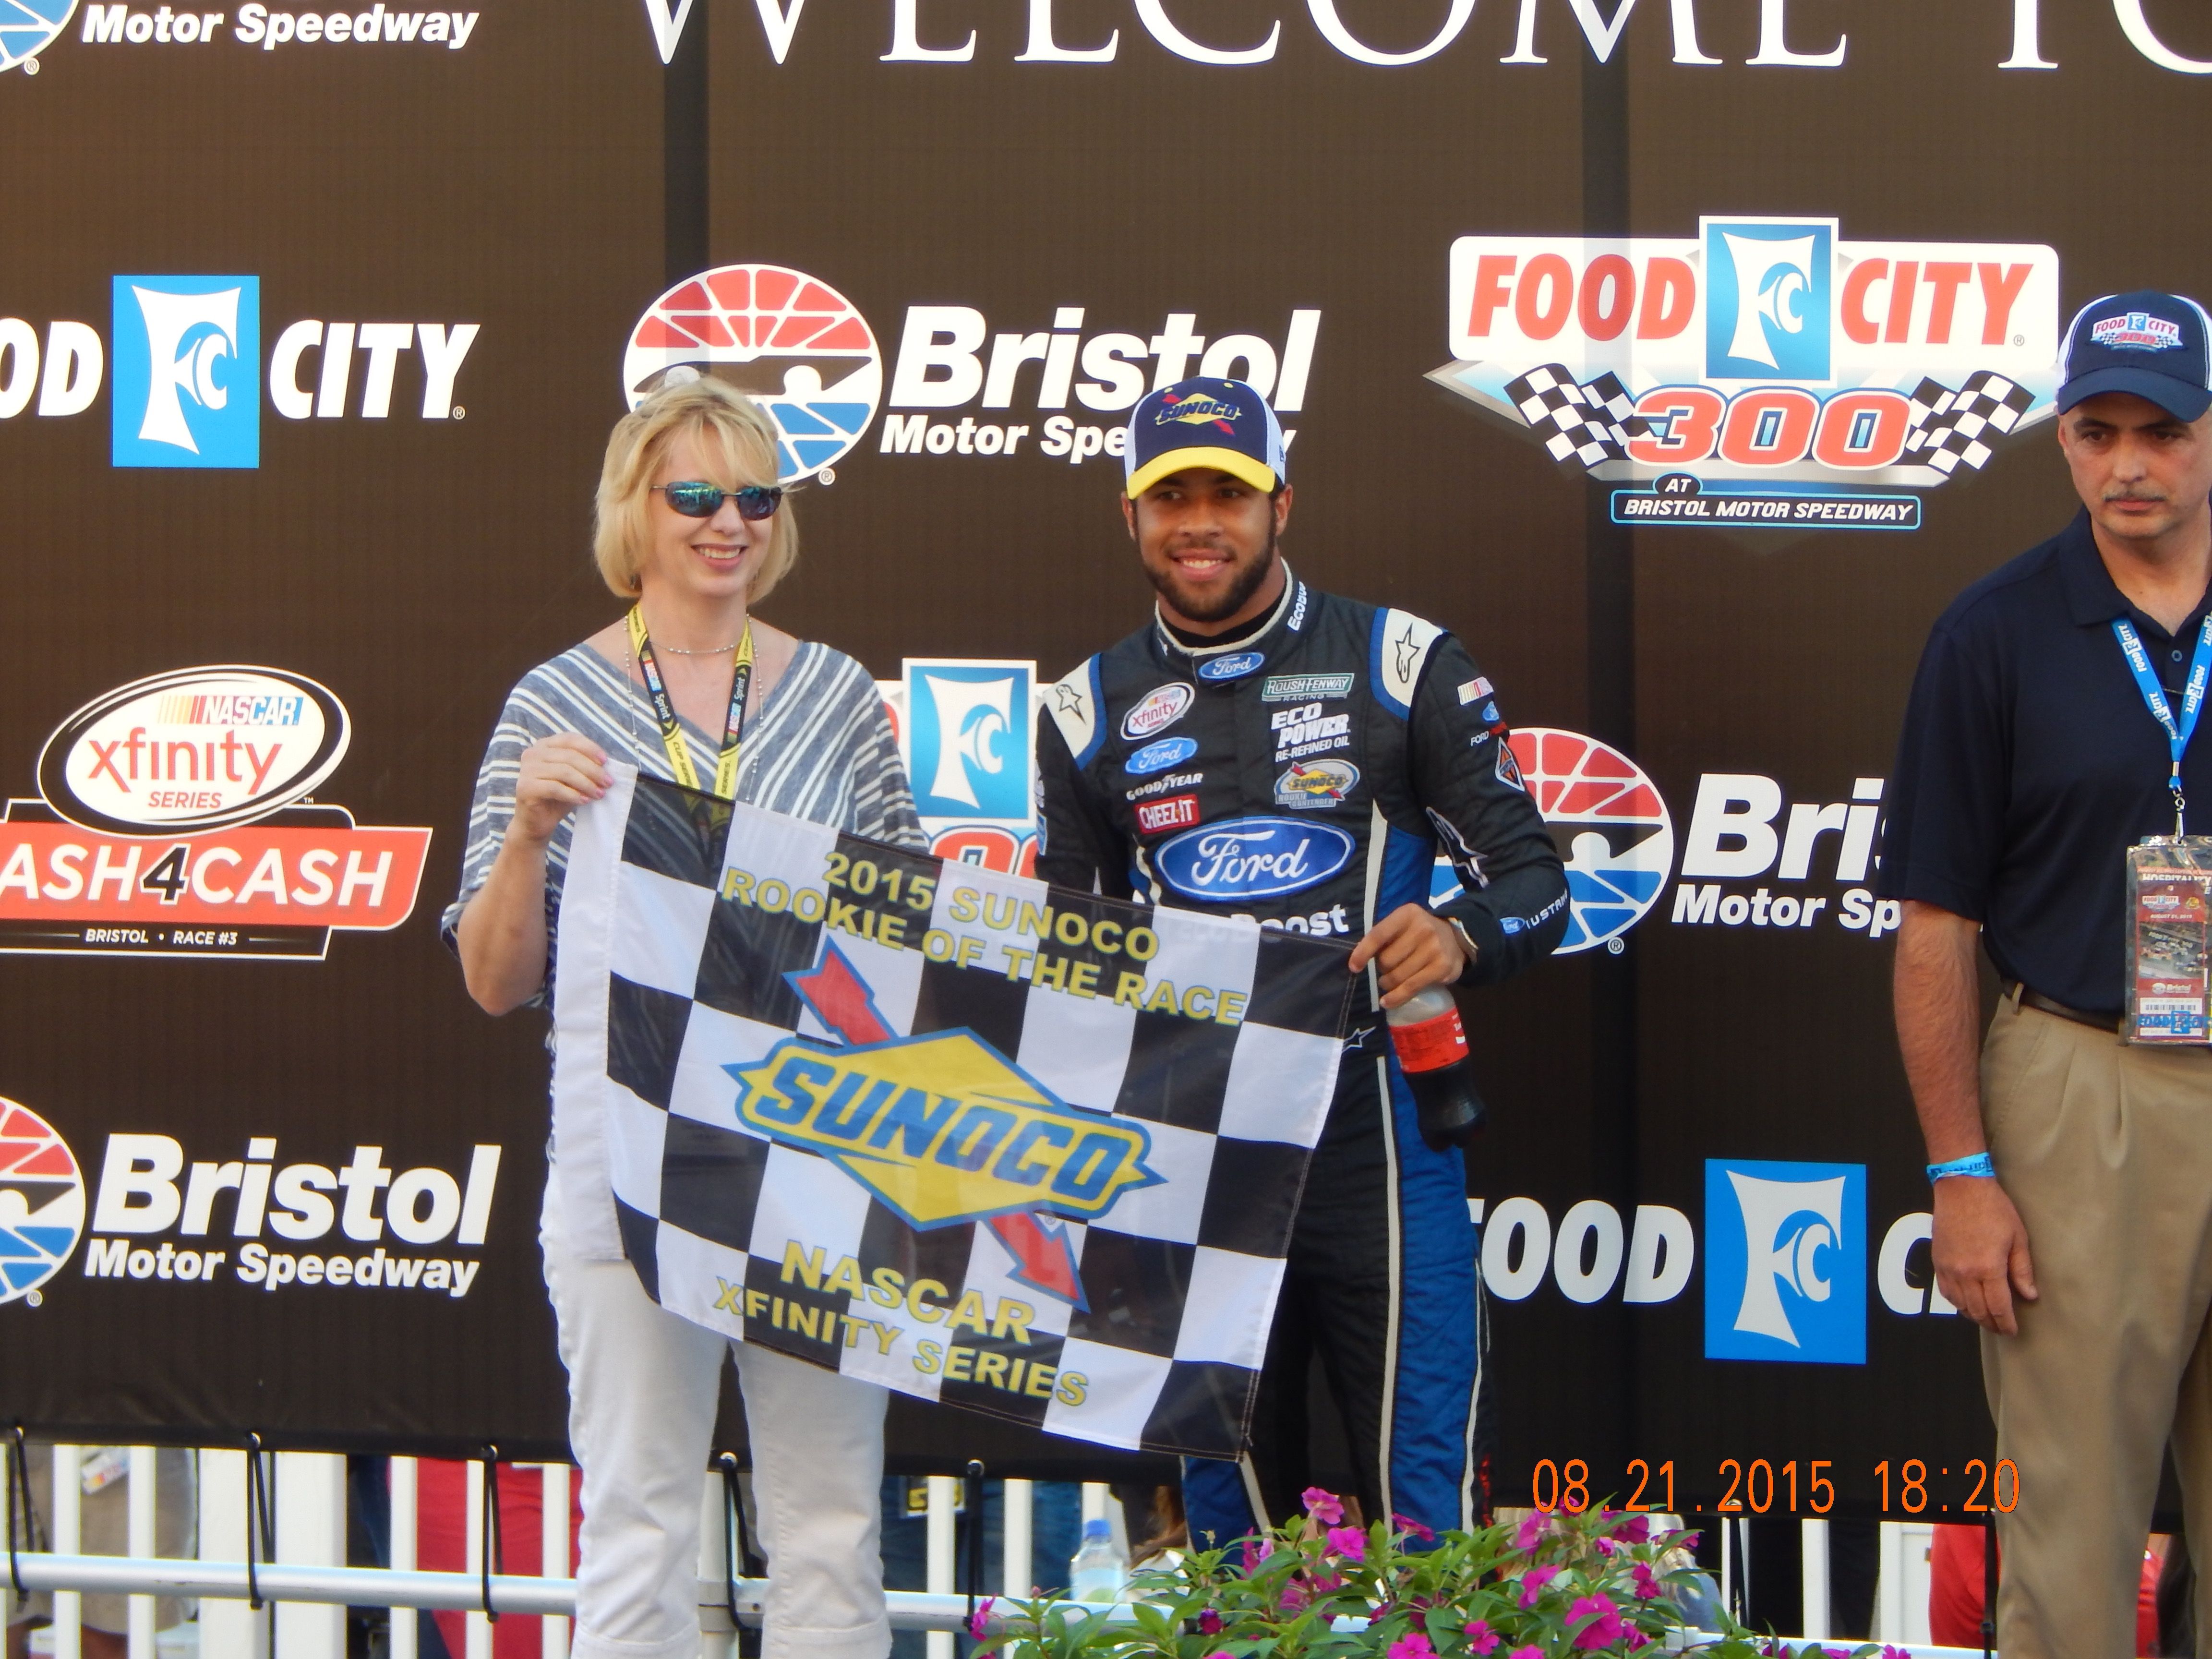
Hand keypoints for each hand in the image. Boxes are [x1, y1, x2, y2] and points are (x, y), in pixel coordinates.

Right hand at [511, 733, 611, 844]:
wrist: (536, 822)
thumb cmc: (557, 798)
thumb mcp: (574, 778)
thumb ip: (585, 767)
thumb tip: (606, 765)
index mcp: (544, 745)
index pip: (570, 738)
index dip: (590, 748)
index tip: (606, 762)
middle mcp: (533, 753)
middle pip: (570, 756)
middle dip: (593, 770)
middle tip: (608, 783)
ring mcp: (527, 770)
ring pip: (564, 771)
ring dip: (586, 783)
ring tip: (599, 794)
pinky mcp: (526, 787)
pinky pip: (555, 787)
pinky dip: (573, 794)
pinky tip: (584, 801)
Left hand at [1348, 904, 1466, 1008]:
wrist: (1456, 939)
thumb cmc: (1419, 933)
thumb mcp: (1402, 925)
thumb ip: (1384, 936)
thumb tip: (1357, 960)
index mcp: (1407, 914)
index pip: (1378, 935)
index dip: (1363, 952)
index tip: (1354, 967)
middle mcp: (1422, 929)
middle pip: (1387, 959)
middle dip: (1381, 968)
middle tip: (1386, 968)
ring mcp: (1434, 949)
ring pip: (1397, 976)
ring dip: (1387, 983)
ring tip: (1388, 982)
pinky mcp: (1442, 968)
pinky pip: (1411, 987)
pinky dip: (1396, 997)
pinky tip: (1387, 1001)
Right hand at [1931, 1176, 2037, 1334]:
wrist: (1961, 1188)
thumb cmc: (1993, 1209)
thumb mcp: (2018, 1238)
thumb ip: (2022, 1270)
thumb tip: (2029, 1295)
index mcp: (1989, 1268)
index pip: (1998, 1307)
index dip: (2006, 1323)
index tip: (2013, 1331)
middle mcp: (1966, 1272)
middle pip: (1978, 1310)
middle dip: (1991, 1323)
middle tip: (2001, 1328)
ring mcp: (1949, 1267)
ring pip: (1960, 1304)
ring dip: (1974, 1316)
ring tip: (1986, 1318)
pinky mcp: (1938, 1261)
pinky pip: (1946, 1291)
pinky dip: (1957, 1303)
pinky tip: (1966, 1303)